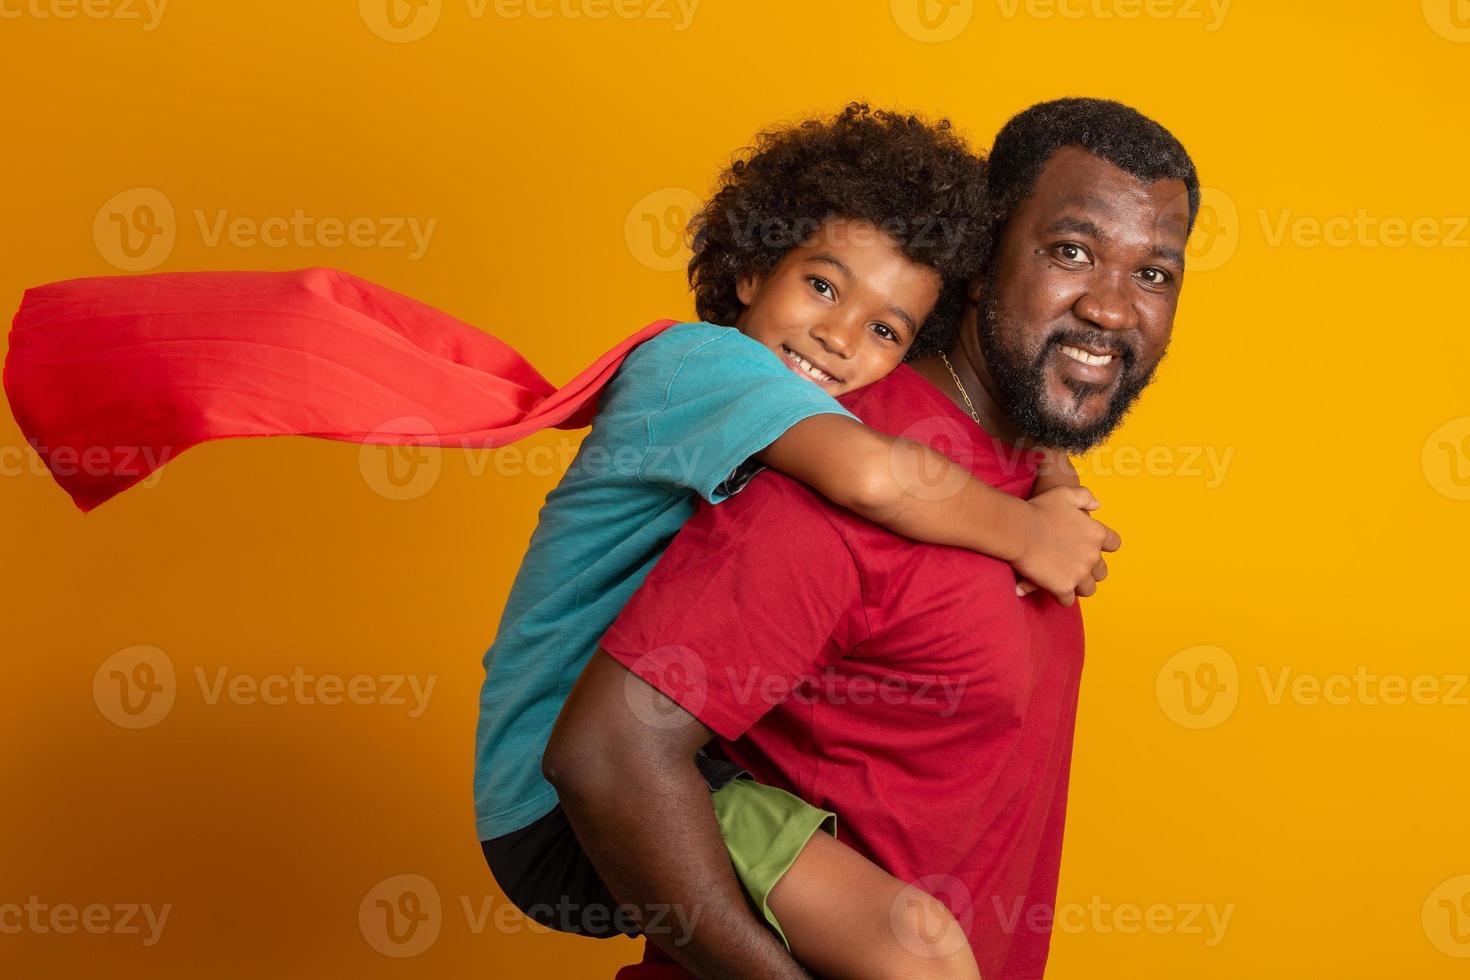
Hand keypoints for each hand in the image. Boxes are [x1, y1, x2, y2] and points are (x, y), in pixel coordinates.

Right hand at [1012, 486, 1120, 605]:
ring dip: (1078, 586)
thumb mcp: (1064, 493)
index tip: (1091, 547)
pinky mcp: (1063, 587)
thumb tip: (1097, 506)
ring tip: (1064, 581)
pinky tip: (1051, 590)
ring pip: (1088, 589)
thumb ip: (1084, 496)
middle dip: (1090, 571)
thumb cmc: (1039, 509)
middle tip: (1074, 567)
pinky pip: (1068, 600)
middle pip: (1101, 572)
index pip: (1114, 544)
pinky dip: (1061, 597)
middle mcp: (1093, 556)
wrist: (1018, 529)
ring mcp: (1079, 574)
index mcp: (1097, 533)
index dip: (1105, 547)